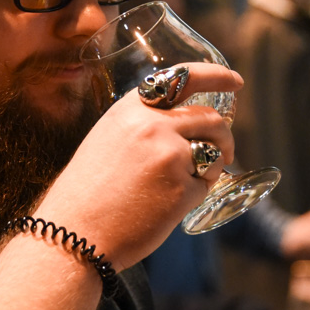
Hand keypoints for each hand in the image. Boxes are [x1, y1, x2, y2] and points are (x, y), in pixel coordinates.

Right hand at [32, 62, 240, 271]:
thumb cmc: (87, 191)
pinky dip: (195, 195)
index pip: (185, 78)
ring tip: (184, 184)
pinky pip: (206, 185)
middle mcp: (154, 124)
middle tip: (224, 153)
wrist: (74, 232)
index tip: (235, 81)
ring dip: (213, 166)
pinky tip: (167, 205)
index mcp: (133, 107)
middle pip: (211, 119)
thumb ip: (144, 123)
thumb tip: (184, 124)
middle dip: (224, 138)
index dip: (216, 77)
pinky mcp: (182, 188)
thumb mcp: (109, 137)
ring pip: (215, 152)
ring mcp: (170, 155)